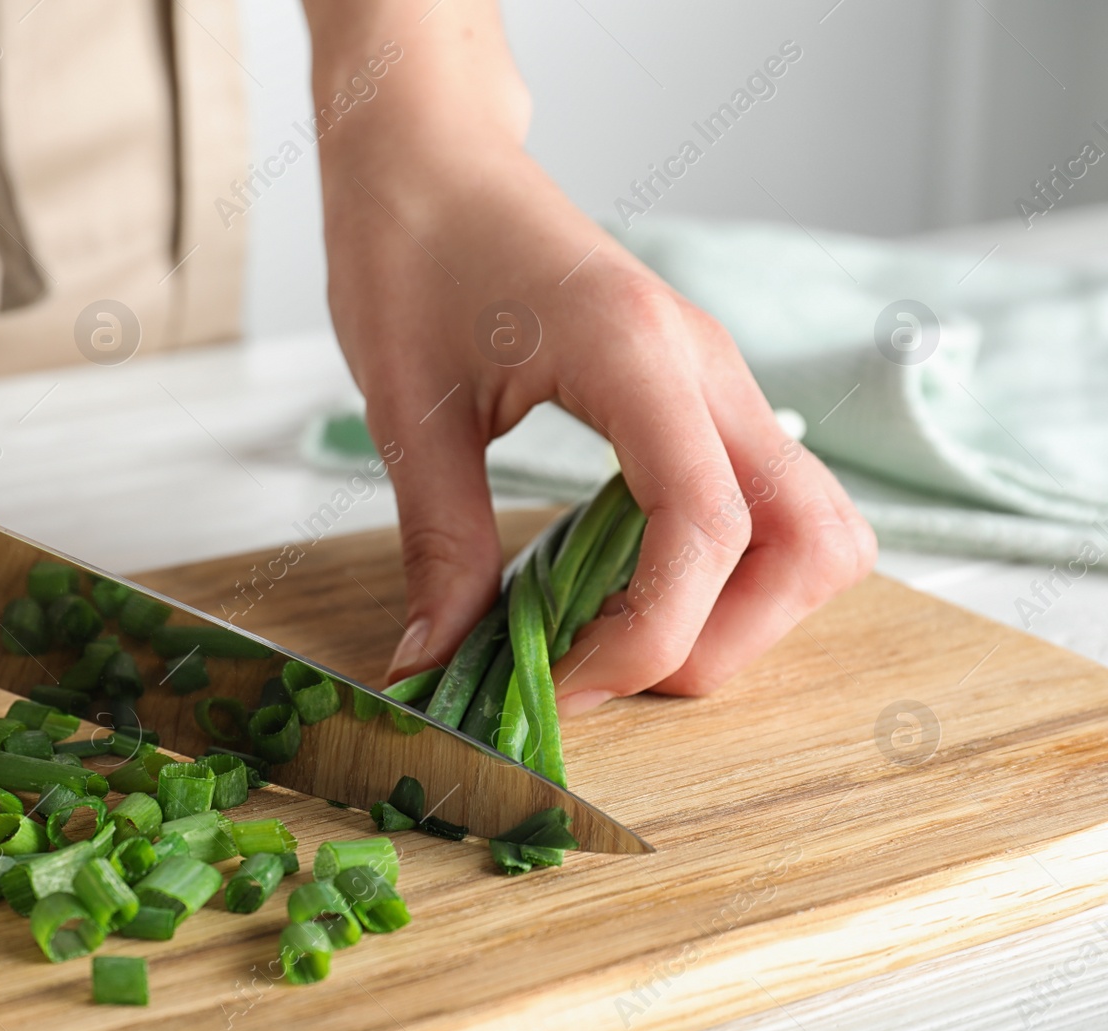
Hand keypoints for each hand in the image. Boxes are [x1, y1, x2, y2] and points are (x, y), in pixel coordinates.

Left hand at [305, 0, 874, 706]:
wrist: (428, 159)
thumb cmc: (413, 248)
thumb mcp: (407, 407)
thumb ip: (438, 542)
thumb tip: (434, 659)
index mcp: (637, 354)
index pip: (708, 527)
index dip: (653, 634)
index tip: (567, 682)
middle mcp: (706, 367)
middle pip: (811, 541)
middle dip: (726, 639)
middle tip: (607, 667)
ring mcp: (715, 379)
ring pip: (812, 526)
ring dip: (743, 611)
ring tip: (624, 634)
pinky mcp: (698, 394)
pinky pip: (764, 501)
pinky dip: (725, 569)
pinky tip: (626, 581)